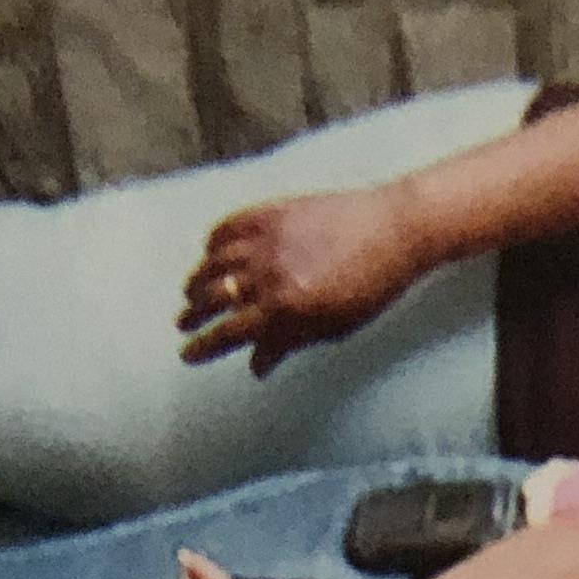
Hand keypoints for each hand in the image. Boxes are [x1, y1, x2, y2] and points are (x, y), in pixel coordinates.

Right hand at [177, 190, 425, 376]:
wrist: (395, 230)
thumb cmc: (372, 288)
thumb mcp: (333, 327)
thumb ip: (289, 344)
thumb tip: (256, 367)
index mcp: (286, 308)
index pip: (230, 332)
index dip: (204, 346)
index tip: (187, 355)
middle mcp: (269, 273)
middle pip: (215, 297)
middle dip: (194, 314)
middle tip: (183, 324)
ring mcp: (267, 238)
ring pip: (215, 261)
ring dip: (198, 279)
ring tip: (190, 292)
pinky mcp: (273, 212)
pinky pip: (230, 226)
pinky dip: (214, 241)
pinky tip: (209, 251)